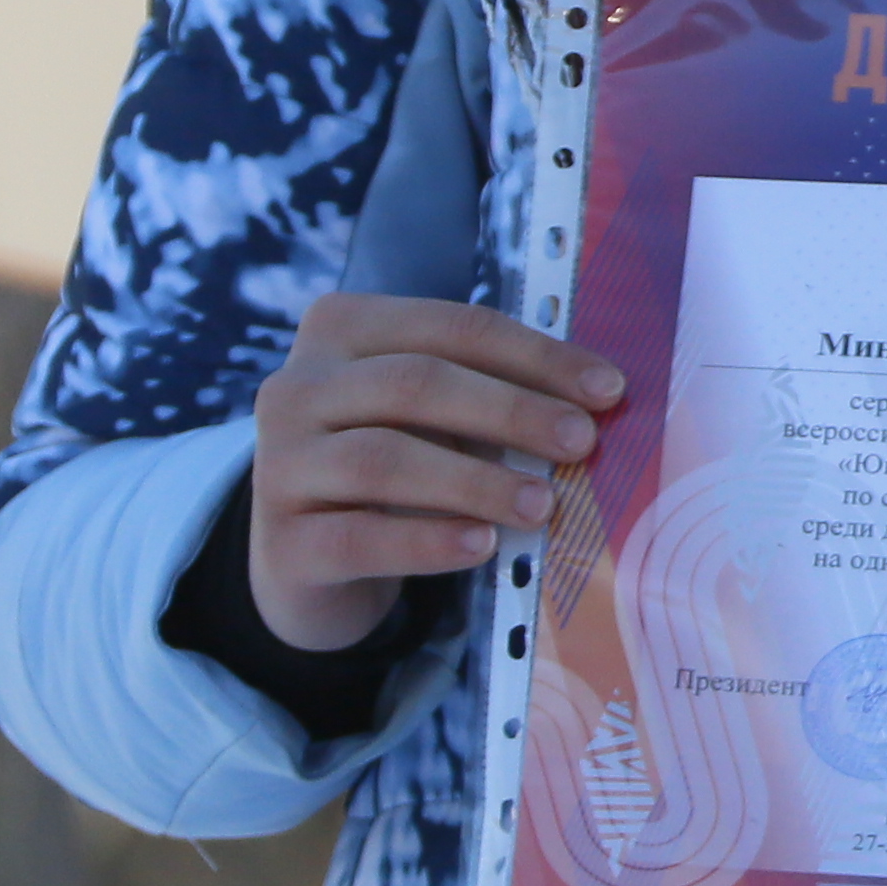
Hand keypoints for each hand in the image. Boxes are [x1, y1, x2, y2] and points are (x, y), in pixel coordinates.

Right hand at [245, 295, 620, 654]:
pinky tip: (482, 545)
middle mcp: (296, 388)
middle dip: (510, 411)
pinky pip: (358, 538)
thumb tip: (598, 405)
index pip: (451, 328)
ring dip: (474, 481)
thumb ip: (498, 398)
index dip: (535, 356)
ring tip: (542, 504)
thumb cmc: (399, 462)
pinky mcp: (281, 544)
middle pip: (414, 385)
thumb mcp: (440, 416)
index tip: (608, 389)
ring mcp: (278, 465)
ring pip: (381, 461)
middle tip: (581, 442)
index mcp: (343, 330)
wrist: (311, 558)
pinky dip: (427, 540)